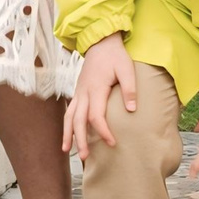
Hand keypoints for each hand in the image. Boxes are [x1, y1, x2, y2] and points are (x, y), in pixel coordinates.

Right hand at [63, 35, 140, 161]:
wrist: (100, 41)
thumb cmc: (115, 56)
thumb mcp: (126, 69)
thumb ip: (129, 89)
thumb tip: (132, 110)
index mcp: (95, 89)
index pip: (96, 116)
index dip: (103, 131)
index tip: (112, 142)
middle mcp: (83, 93)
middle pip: (78, 120)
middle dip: (80, 140)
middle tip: (85, 157)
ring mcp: (79, 92)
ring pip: (69, 117)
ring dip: (68, 134)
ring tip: (67, 151)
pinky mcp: (78, 92)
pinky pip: (70, 111)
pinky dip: (67, 125)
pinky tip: (69, 135)